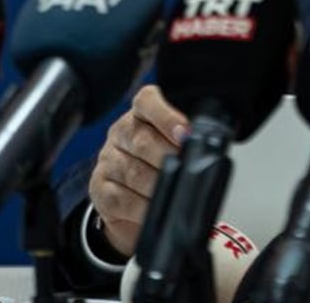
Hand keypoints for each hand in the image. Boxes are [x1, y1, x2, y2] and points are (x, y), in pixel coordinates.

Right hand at [88, 85, 188, 255]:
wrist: (134, 201)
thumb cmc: (161, 167)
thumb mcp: (177, 147)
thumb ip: (190, 142)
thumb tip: (209, 148)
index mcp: (141, 114)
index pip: (147, 102)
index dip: (167, 117)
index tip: (185, 133)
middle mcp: (121, 133)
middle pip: (142, 140)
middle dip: (168, 158)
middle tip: (186, 171)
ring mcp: (108, 161)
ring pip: (133, 172)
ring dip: (158, 186)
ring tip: (174, 193)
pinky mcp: (99, 189)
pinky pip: (121, 199)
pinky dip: (142, 207)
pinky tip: (154, 208)